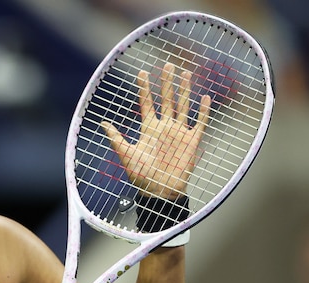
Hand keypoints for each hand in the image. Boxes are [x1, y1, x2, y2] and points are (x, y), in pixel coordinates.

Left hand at [100, 62, 210, 199]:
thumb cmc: (141, 176)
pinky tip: (205, 96)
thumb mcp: (126, 155)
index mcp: (149, 129)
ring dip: (184, 90)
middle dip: (166, 82)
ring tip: (185, 73)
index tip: (142, 72)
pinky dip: (203, 110)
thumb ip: (116, 138)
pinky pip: (199, 122)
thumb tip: (102, 122)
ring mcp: (179, 133)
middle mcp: (164, 127)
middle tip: (167, 65)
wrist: (159, 192)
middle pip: (166, 99)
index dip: (145, 88)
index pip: (147, 103)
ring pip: (183, 106)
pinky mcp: (192, 141)